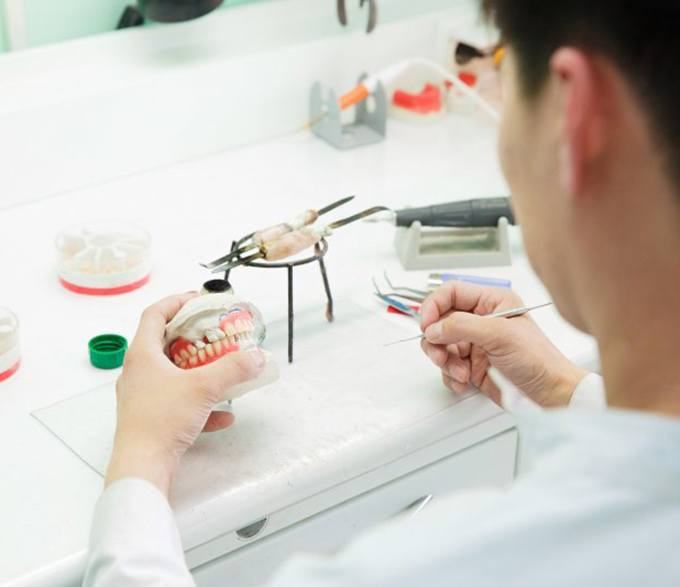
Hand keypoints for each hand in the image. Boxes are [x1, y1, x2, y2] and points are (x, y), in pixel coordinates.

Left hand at [105, 293, 265, 495]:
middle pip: (165, 342)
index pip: (155, 314)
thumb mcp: (204, 387)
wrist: (142, 466)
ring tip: (222, 369)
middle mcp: (139, 372)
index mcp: (142, 354)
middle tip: (216, 333)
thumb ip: (233, 368)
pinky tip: (224, 415)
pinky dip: (201, 404)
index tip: (200, 300)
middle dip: (194, 337)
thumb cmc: (160, 421)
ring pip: (173, 373)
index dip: (177, 302)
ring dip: (199, 370)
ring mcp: (143, 396)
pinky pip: (179, 402)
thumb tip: (255, 356)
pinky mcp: (151, 418)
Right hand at [420, 282, 585, 406]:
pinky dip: (450, 376)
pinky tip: (463, 382)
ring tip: (459, 372)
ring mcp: (475, 343)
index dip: (434, 306)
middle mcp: (481, 320)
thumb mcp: (499, 335)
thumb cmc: (538, 360)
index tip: (426, 324)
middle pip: (440, 321)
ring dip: (444, 361)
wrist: (550, 394)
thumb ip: (462, 326)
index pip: (451, 293)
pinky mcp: (471, 364)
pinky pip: (447, 366)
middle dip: (436, 341)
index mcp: (491, 302)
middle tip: (440, 355)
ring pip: (440, 346)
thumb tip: (434, 327)